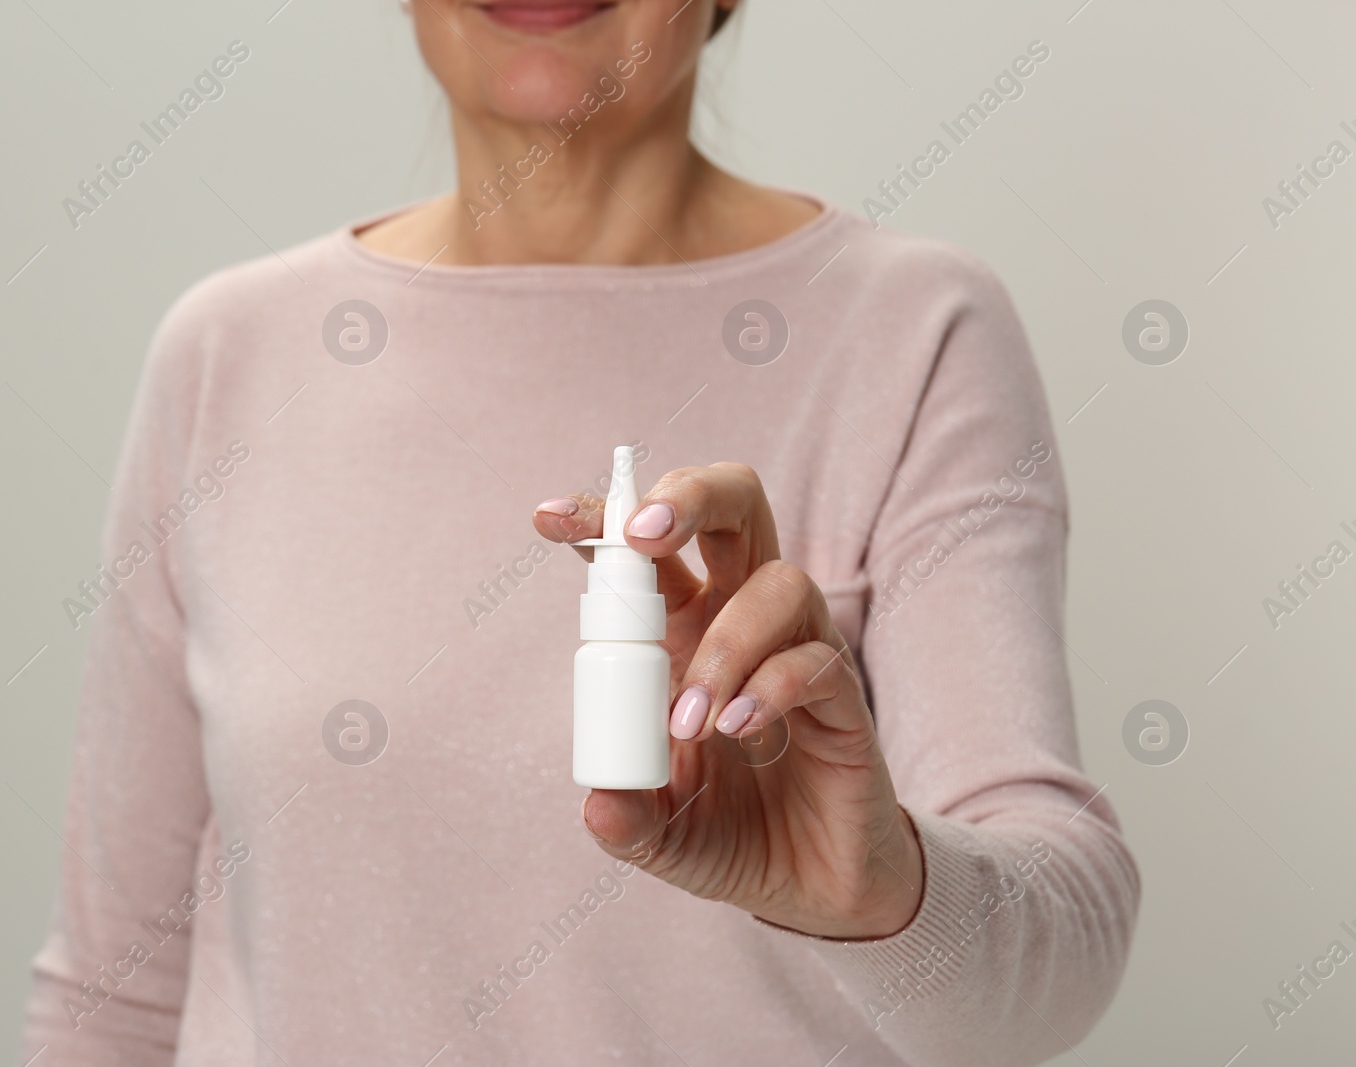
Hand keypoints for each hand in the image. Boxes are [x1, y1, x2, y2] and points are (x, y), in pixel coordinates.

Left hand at [534, 463, 923, 938]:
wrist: (809, 890)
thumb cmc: (727, 834)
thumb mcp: (659, 835)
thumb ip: (626, 819)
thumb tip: (598, 803)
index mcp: (680, 629)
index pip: (643, 552)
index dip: (601, 520)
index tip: (549, 519)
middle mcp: (739, 620)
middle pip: (733, 506)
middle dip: (689, 498)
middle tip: (644, 538)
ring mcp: (797, 649)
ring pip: (777, 581)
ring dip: (724, 643)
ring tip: (691, 722)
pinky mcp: (842, 694)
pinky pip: (814, 658)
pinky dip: (769, 686)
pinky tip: (738, 729)